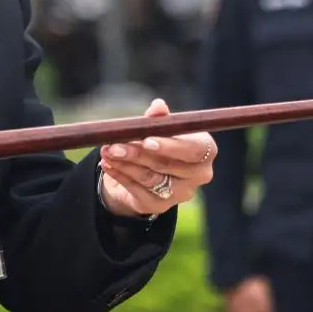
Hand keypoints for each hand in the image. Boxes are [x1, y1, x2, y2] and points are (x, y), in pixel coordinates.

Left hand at [98, 98, 214, 217]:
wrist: (149, 171)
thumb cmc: (161, 142)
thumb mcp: (161, 127)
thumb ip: (160, 118)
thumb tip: (158, 106)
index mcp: (206, 151)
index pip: (194, 150)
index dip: (171, 146)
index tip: (147, 140)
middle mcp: (199, 175)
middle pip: (167, 164)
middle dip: (137, 153)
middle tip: (114, 144)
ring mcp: (180, 193)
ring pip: (149, 177)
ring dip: (124, 163)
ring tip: (107, 151)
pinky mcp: (159, 205)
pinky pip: (136, 189)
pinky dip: (120, 175)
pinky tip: (108, 165)